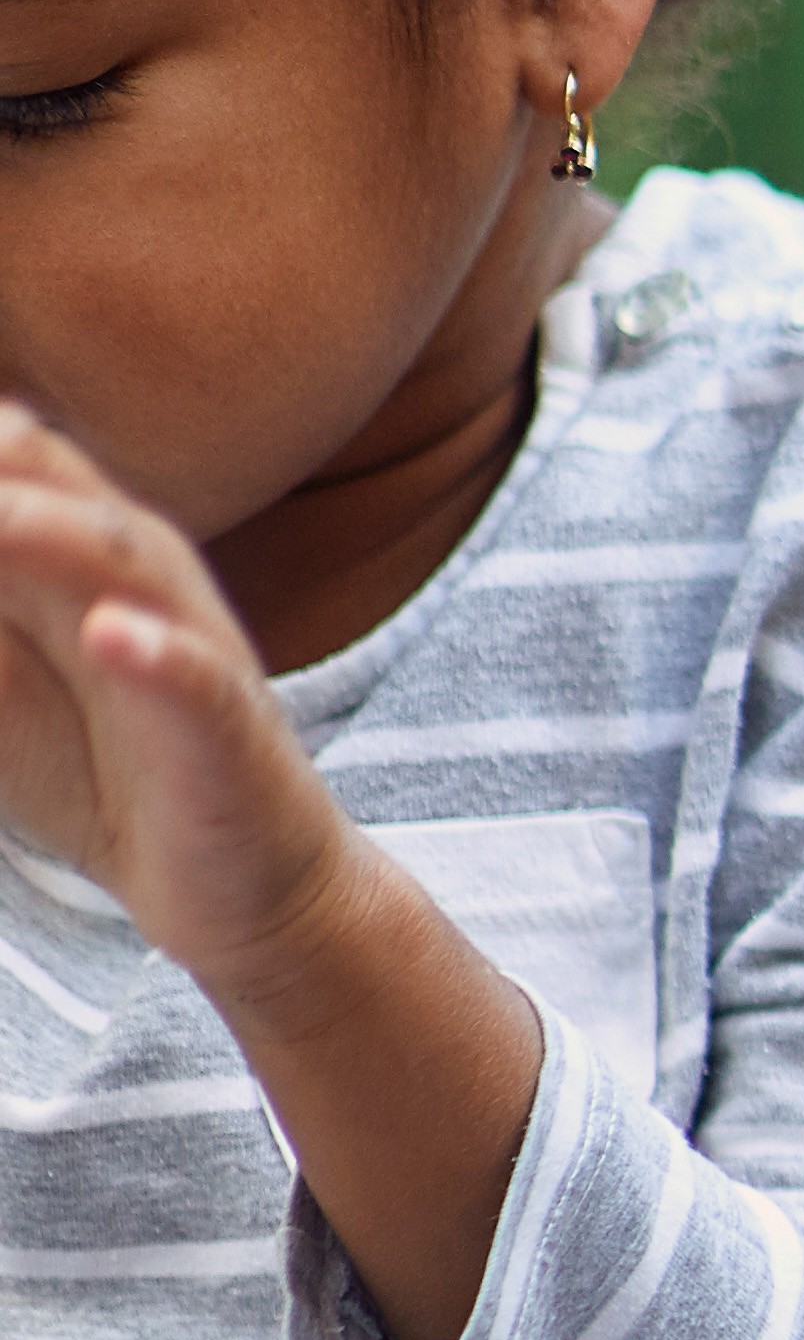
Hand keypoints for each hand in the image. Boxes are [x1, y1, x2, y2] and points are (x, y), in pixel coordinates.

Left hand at [0, 406, 371, 983]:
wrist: (245, 882)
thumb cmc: (97, 771)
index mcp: (67, 545)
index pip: (8, 456)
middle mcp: (136, 571)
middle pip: (53, 483)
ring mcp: (192, 641)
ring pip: (130, 562)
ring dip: (54, 531)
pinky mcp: (232, 728)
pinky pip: (201, 682)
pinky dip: (161, 656)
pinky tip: (112, 635)